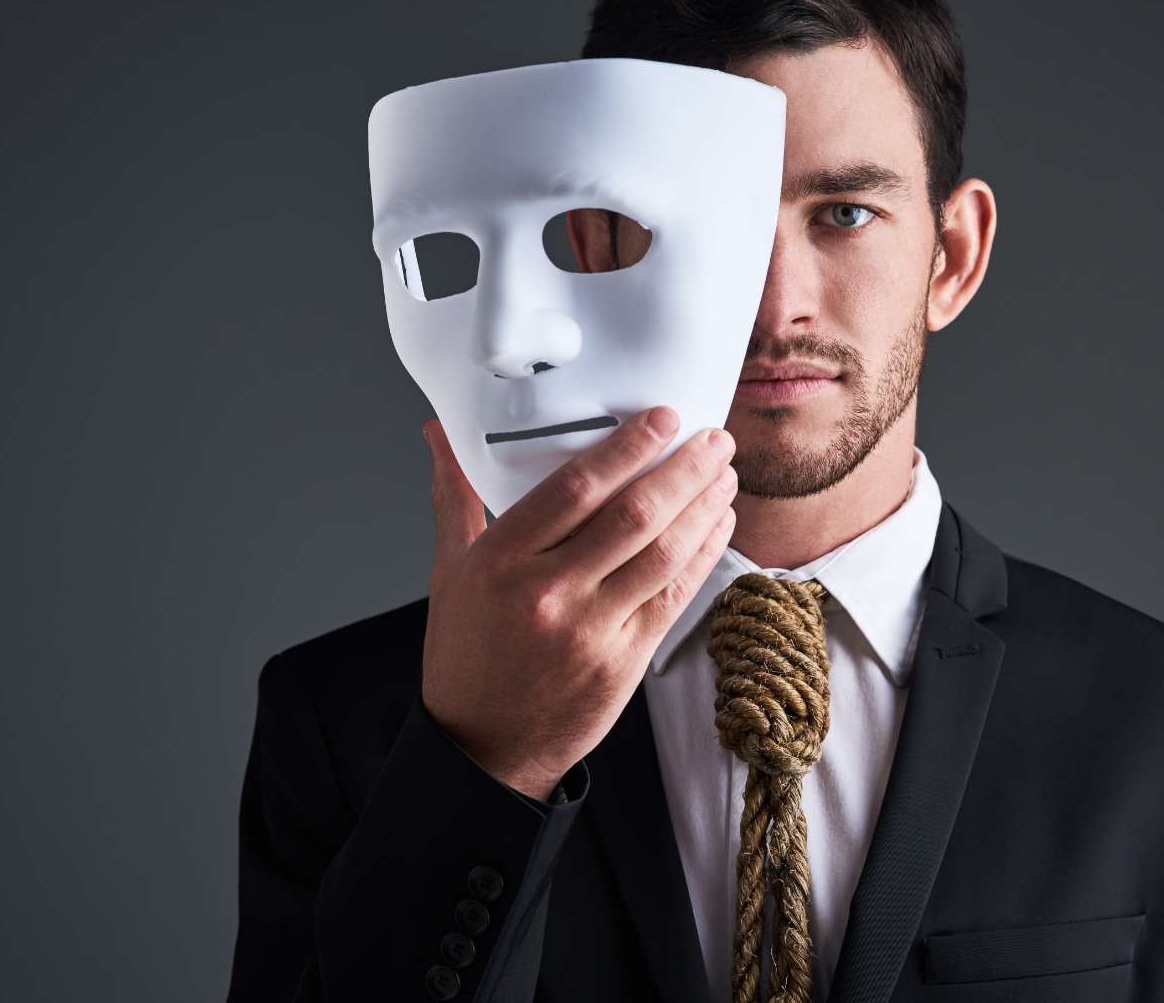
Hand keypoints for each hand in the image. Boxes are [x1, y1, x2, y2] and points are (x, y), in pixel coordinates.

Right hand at [419, 407, 737, 799]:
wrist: (483, 746)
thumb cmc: (467, 655)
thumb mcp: (451, 570)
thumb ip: (456, 495)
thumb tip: (439, 432)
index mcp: (501, 561)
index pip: (574, 487)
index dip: (627, 447)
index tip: (662, 418)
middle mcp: (546, 592)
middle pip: (632, 515)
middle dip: (684, 470)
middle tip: (714, 439)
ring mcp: (590, 630)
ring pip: (662, 554)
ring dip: (703, 508)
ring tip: (724, 475)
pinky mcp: (624, 661)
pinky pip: (673, 596)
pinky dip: (702, 555)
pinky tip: (717, 525)